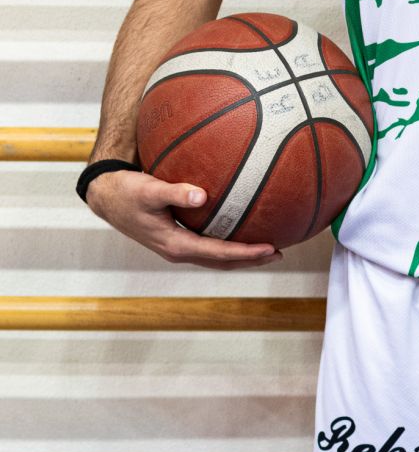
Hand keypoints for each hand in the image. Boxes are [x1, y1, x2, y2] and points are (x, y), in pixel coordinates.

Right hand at [85, 169, 282, 268]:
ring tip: (266, 248)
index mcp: (175, 245)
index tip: (270, 248)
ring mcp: (176, 246)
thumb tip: (203, 195)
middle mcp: (178, 250)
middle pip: (221, 261)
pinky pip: (208, 244)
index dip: (246, 253)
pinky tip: (240, 227)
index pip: (218, 253)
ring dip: (240, 255)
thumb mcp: (149, 189)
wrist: (106, 196)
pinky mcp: (175, 237)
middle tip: (279, 253)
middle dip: (250, 260)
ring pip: (215, 256)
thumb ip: (175, 192)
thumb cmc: (127, 191)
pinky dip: (226, 242)